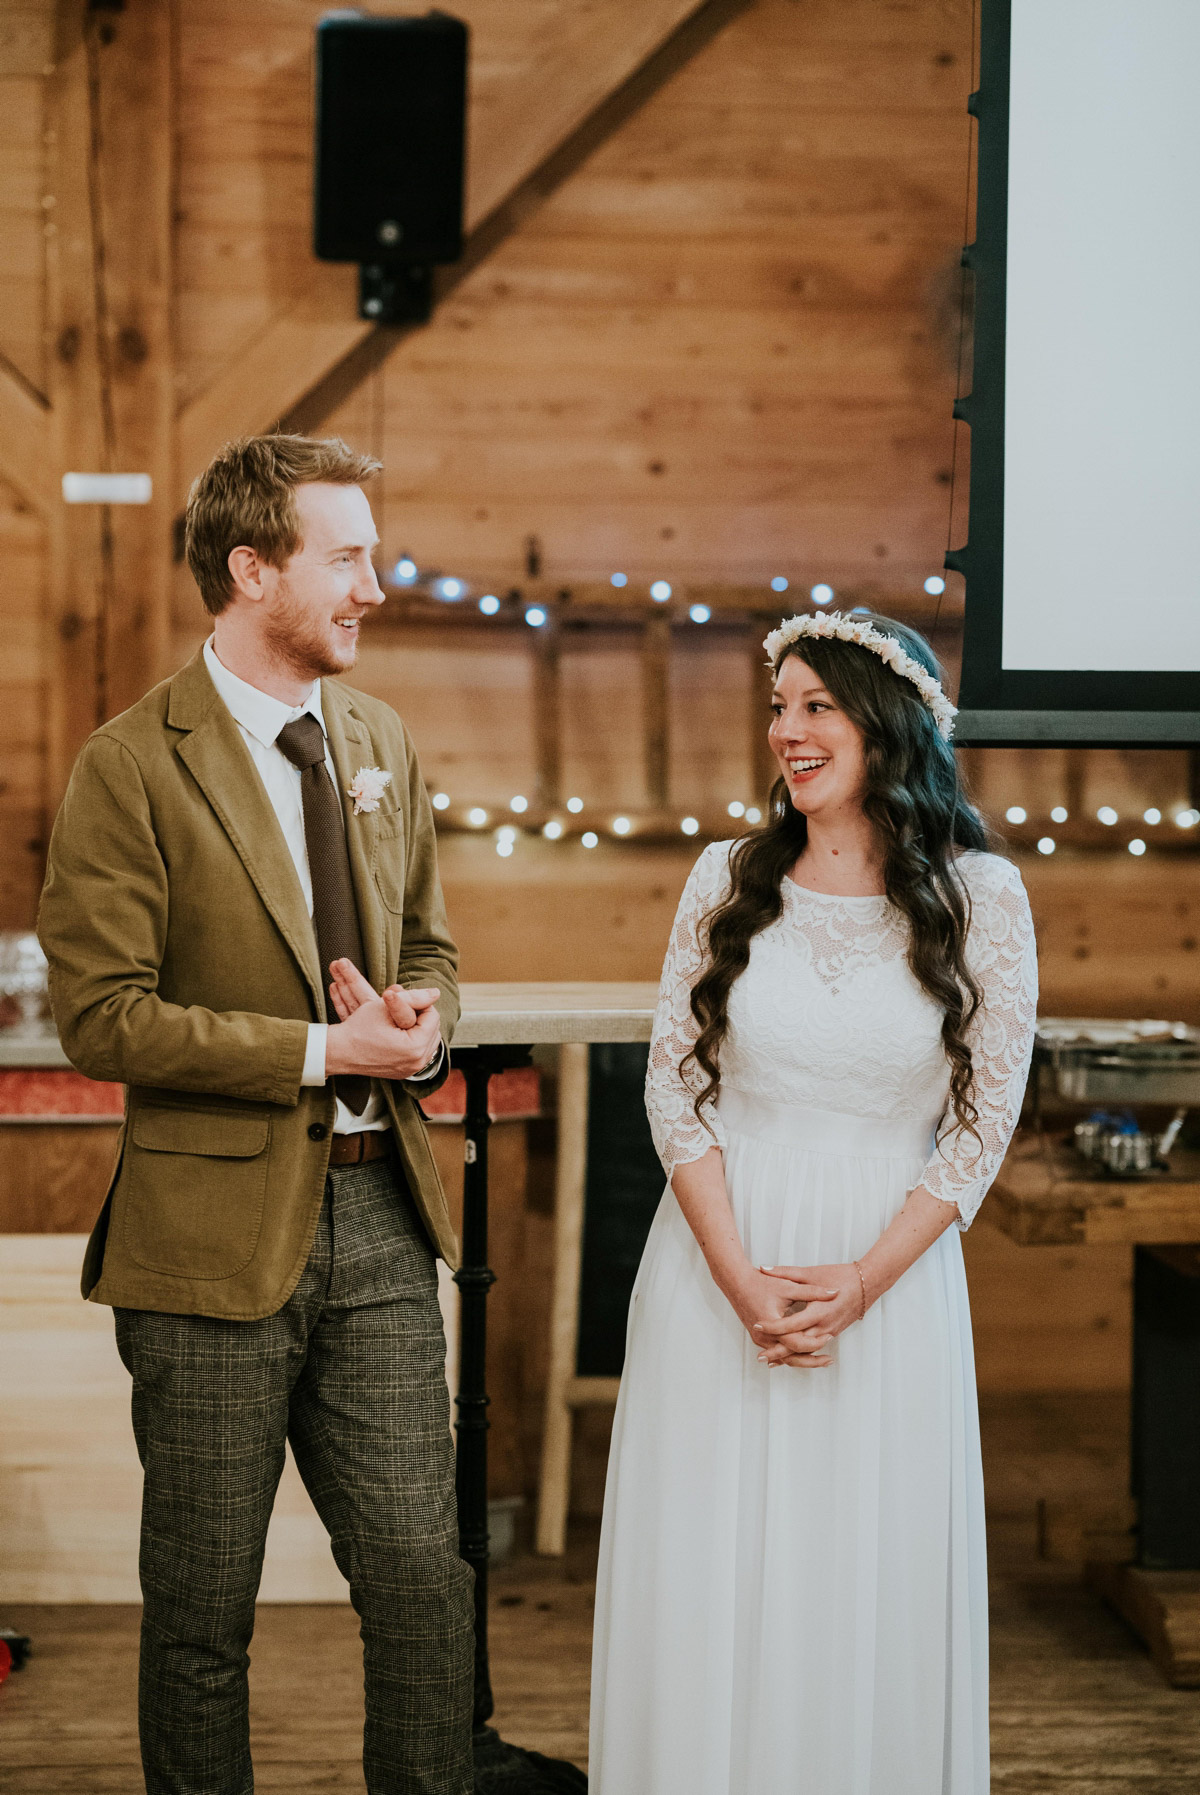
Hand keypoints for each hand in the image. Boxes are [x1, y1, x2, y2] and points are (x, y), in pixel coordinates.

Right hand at [324, 960, 441, 1081]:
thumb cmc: (359, 1027)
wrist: (340, 1051)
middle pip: (432, 1029)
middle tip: (403, 1008)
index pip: (432, 1016)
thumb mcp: (386, 1005)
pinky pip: (419, 1052)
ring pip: (428, 1041)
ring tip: (402, 1018)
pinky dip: (413, 1040)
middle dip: (420, 1015)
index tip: (403, 1000)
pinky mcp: (404, 1073)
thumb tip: (436, 992)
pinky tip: (401, 1031)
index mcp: (415, 1047)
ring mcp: (410, 1070)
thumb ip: (414, 997)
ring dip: (418, 1027)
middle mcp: (417, 1063)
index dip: (418, 1003)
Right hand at [726, 1264, 838, 1369]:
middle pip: (791, 1357)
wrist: (736, 1282)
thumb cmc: (761, 1283)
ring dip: (802, 1359)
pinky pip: (778, 1352)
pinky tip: (804, 1354)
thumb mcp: (789, 1286)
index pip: (797, 1343)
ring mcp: (760, 1340)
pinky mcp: (760, 1339)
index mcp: (772, 1324)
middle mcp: (764, 1337)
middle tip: (829, 1360)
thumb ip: (813, 1291)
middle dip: (812, 1360)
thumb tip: (835, 1292)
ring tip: (821, 1359)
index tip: (829, 1336)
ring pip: (784, 1358)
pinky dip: (791, 1355)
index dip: (815, 1341)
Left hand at [753, 1261, 868, 1366]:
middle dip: (779, 1352)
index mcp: (818, 1311)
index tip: (757, 1326)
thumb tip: (763, 1268)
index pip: (790, 1325)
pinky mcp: (834, 1332)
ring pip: (807, 1350)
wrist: (868, 1283)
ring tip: (771, 1360)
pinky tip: (790, 1354)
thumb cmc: (840, 1275)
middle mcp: (824, 1326)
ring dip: (790, 1356)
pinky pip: (815, 1346)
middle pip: (798, 1345)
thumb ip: (785, 1272)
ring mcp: (830, 1331)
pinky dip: (802, 1352)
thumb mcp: (811, 1273)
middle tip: (760, 1357)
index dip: (772, 1327)